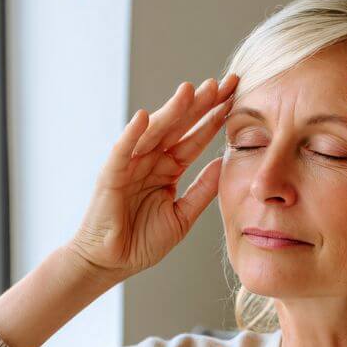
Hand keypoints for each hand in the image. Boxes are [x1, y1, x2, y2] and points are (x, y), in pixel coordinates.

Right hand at [67, 75, 238, 279]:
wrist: (110, 264)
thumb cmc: (142, 241)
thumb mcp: (183, 215)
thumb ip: (202, 190)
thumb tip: (223, 163)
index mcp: (169, 168)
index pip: (195, 137)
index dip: (214, 118)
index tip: (235, 98)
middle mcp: (150, 160)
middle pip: (179, 126)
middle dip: (201, 105)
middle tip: (222, 83)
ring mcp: (130, 165)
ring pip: (154, 132)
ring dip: (172, 110)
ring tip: (191, 90)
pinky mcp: (110, 176)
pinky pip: (122, 152)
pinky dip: (132, 134)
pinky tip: (146, 117)